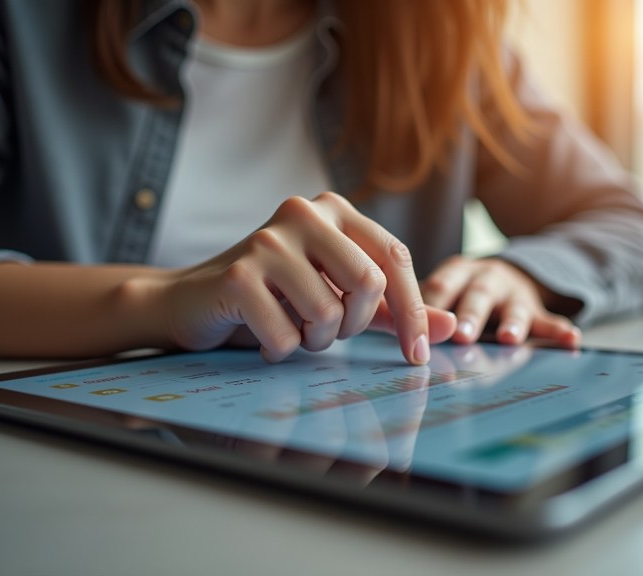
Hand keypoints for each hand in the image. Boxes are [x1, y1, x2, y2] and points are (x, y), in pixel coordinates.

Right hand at [152, 192, 455, 363]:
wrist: (192, 302)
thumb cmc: (274, 298)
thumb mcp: (339, 298)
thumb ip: (393, 310)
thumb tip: (450, 327)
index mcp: (334, 210)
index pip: (395, 257)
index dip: (413, 310)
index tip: (418, 355)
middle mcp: (303, 213)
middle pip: (368, 283)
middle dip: (355, 324)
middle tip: (328, 332)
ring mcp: (267, 241)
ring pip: (328, 313)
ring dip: (315, 340)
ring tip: (291, 329)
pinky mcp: (238, 275)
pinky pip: (288, 335)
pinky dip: (282, 349)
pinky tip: (262, 334)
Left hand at [421, 256, 580, 347]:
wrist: (504, 275)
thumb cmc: (459, 291)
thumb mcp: (441, 290)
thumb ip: (419, 308)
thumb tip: (380, 325)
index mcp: (457, 272)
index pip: (441, 286)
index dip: (431, 306)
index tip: (421, 328)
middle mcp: (486, 279)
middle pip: (477, 296)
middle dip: (470, 315)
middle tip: (461, 335)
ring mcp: (513, 294)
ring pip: (514, 308)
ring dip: (512, 323)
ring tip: (509, 338)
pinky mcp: (536, 309)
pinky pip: (550, 320)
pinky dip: (560, 331)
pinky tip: (571, 340)